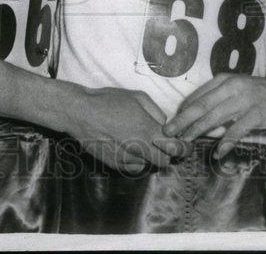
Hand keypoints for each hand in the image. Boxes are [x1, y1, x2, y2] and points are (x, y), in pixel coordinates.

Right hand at [69, 86, 189, 173]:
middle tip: (165, 145)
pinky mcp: (115, 165)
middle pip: (165, 162)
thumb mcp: (138, 97)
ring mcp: (127, 158)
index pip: (175, 148)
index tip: (185, 146)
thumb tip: (165, 125)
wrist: (80, 113)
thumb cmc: (109, 101)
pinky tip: (130, 148)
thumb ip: (157, 113)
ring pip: (149, 165)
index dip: (184, 148)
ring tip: (143, 143)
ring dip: (151, 157)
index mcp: (148, 129)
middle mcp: (140, 147)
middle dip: (168, 154)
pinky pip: (134, 168)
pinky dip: (137, 161)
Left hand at [163, 73, 265, 158]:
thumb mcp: (240, 92)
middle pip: (202, 105)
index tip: (172, 123)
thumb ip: (222, 102)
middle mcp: (233, 87)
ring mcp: (246, 99)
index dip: (183, 110)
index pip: (198, 96)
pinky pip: (238, 128)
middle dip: (183, 120)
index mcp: (226, 80)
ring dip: (198, 129)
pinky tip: (218, 152)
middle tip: (168, 133)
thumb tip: (201, 121)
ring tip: (186, 141)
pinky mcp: (258, 112)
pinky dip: (226, 141)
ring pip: (215, 116)